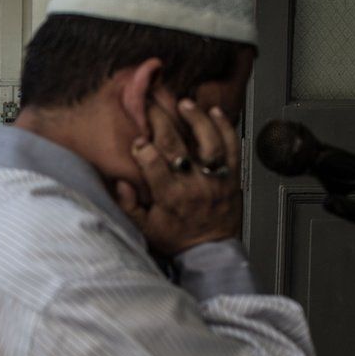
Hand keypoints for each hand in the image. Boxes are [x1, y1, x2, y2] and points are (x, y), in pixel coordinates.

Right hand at [115, 99, 241, 256]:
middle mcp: (194, 186)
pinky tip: (214, 112)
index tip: (137, 139)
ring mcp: (216, 179)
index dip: (143, 147)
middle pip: (176, 145)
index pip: (153, 164)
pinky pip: (233, 147)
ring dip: (196, 118)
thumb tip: (122, 182)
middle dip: (161, 121)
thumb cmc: (175, 239)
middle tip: (151, 104)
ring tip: (184, 103)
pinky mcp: (232, 177)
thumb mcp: (144, 229)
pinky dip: (225, 127)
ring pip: (208, 141)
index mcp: (170, 198)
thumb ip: (129, 205)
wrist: (210, 252)